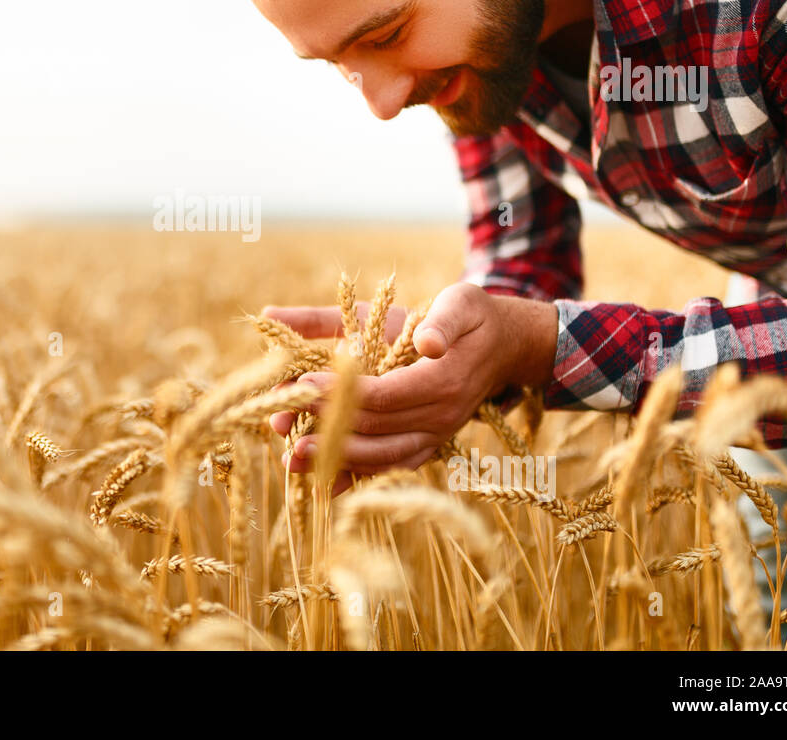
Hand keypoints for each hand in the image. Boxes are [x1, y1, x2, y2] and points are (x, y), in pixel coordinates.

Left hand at [262, 282, 554, 494]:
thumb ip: (441, 319)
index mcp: (446, 380)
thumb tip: (426, 340)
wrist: (505, 347)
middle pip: (378, 429)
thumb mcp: (460, 302)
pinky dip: (359, 476)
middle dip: (328, 425)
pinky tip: (324, 483)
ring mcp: (436, 436)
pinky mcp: (428, 445)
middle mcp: (443, 417)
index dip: (344, 393)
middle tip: (281, 421)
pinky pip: (392, 466)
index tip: (304, 384)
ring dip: (337, 459)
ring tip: (294, 458)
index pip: (387, 395)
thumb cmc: (472, 318)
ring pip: (383, 457)